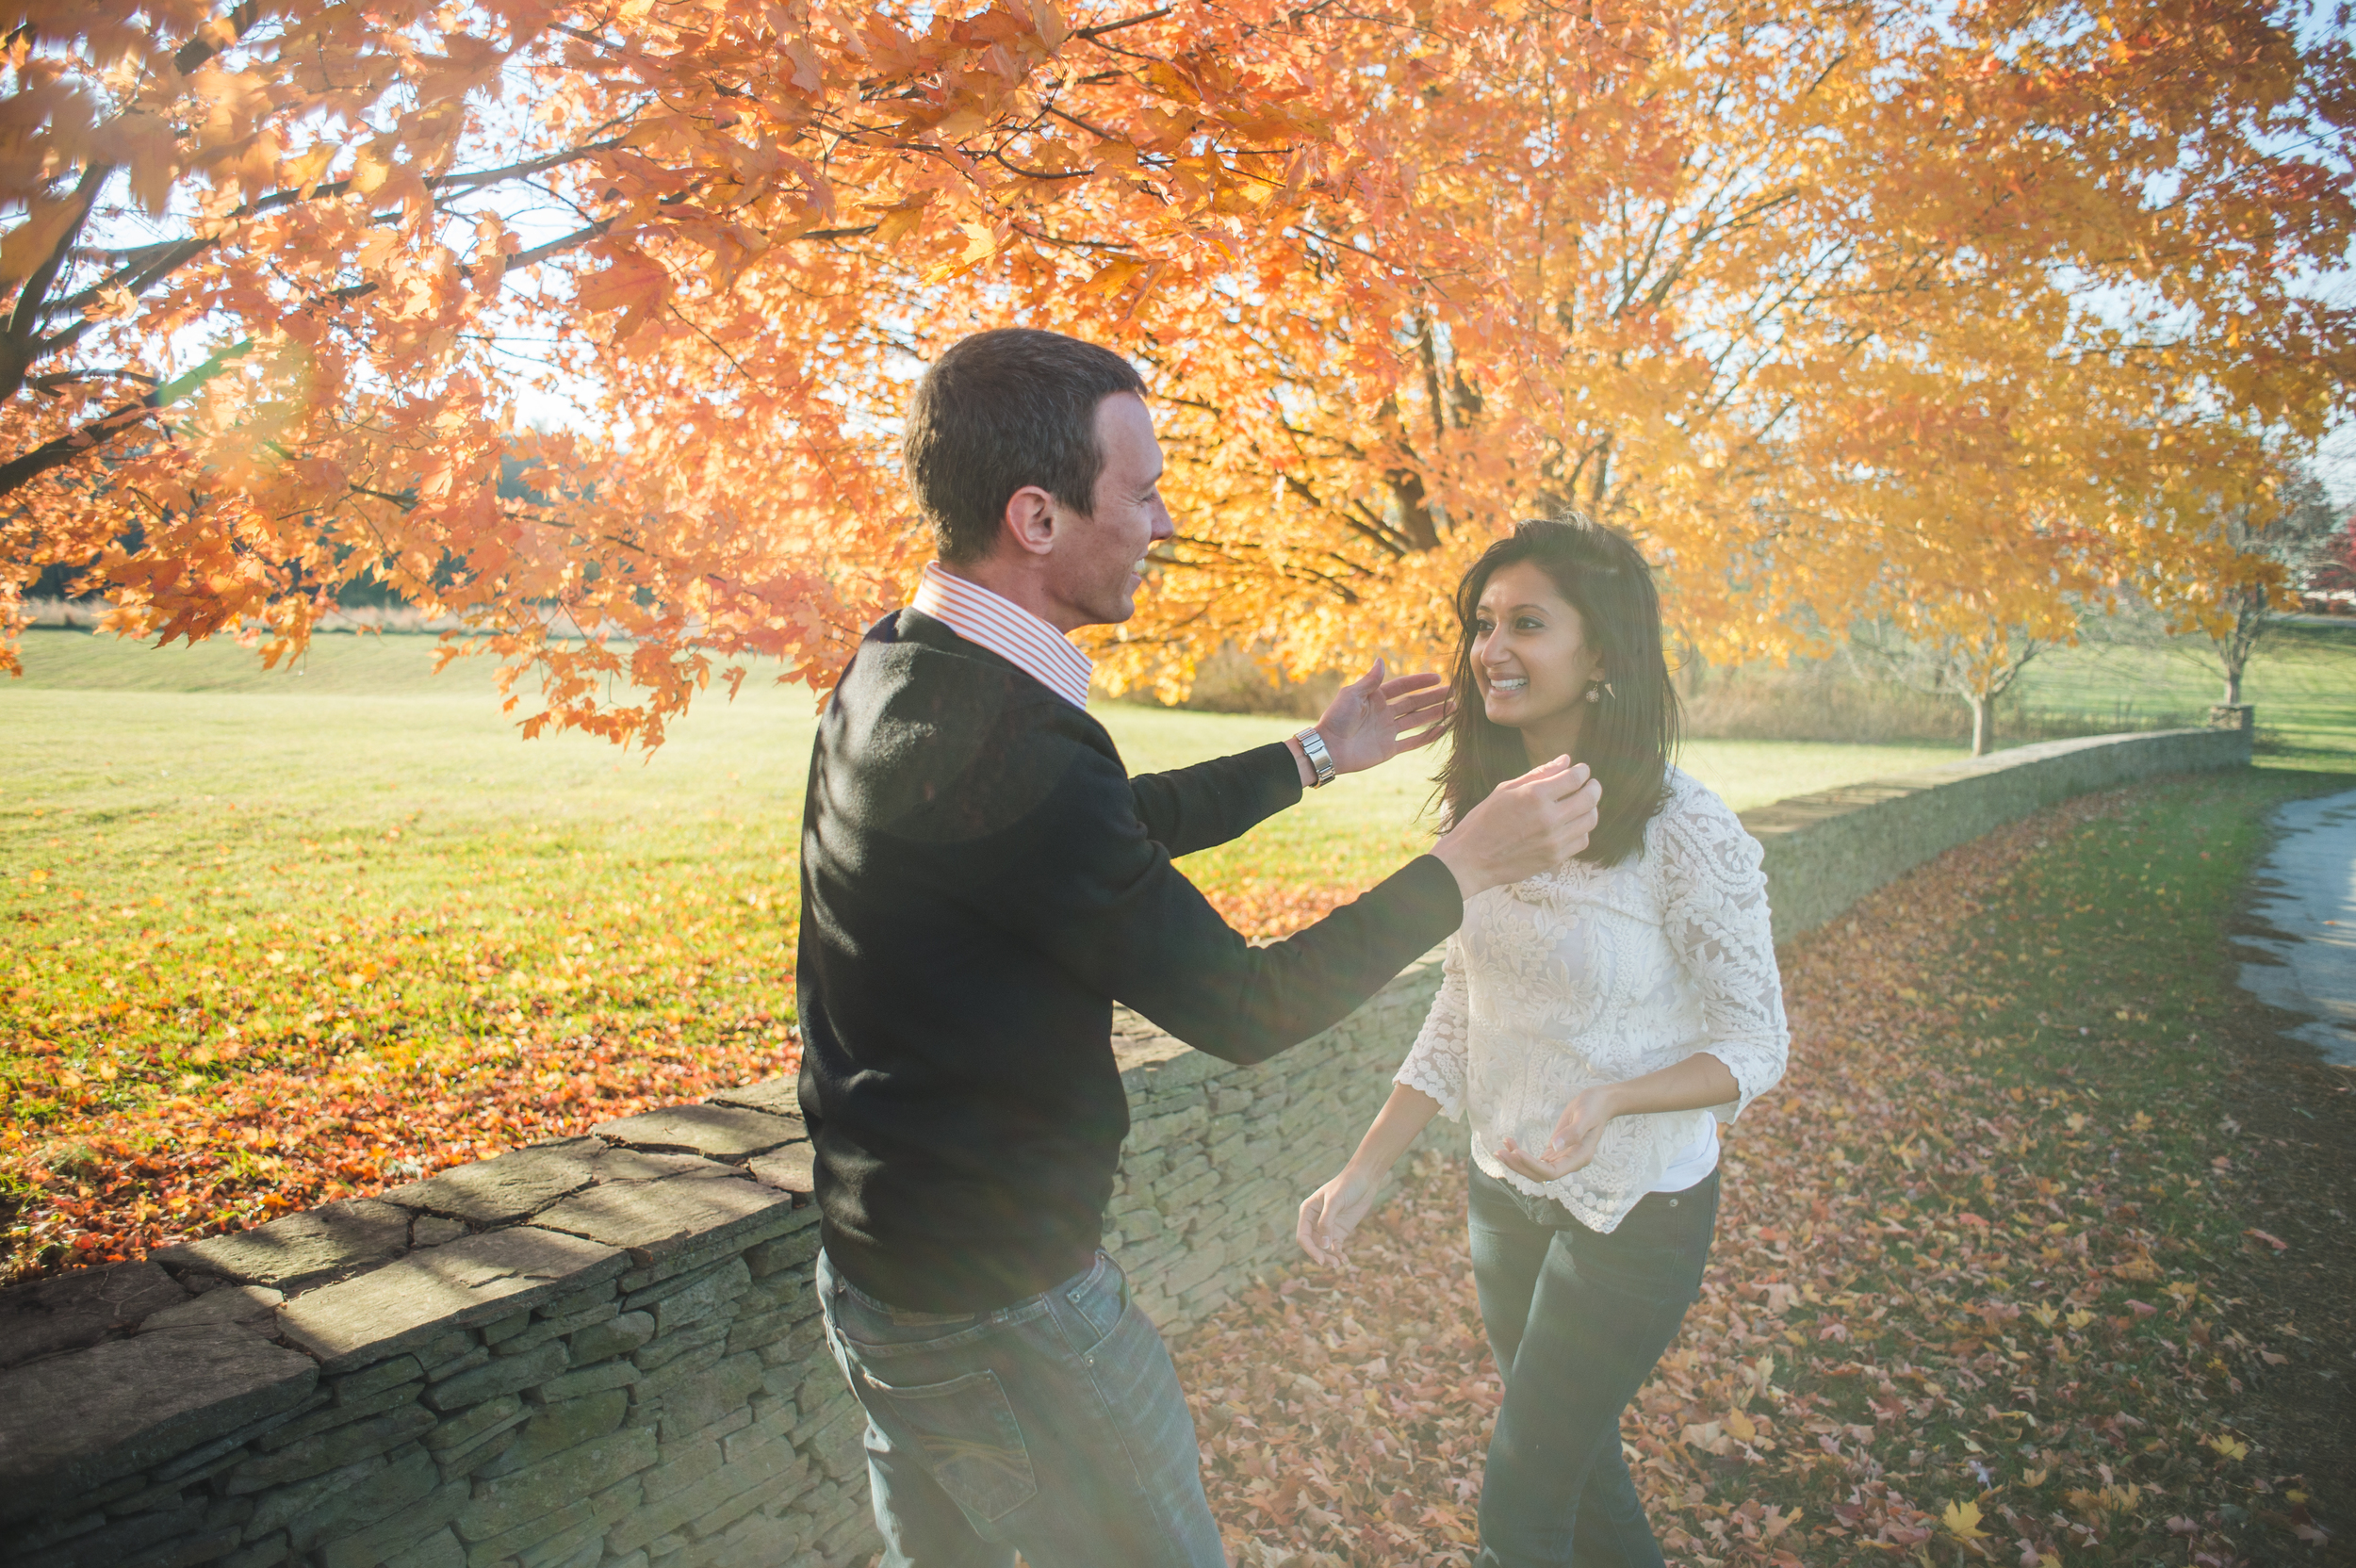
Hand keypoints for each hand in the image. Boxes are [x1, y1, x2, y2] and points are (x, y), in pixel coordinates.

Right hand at [1297, 1164, 1382, 1266]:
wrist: (1365, 1180)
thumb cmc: (1346, 1185)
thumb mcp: (1335, 1202)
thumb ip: (1327, 1222)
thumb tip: (1323, 1245)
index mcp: (1307, 1212)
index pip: (1303, 1236)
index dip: (1310, 1249)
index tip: (1320, 1259)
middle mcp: (1314, 1222)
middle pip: (1313, 1245)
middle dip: (1321, 1256)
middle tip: (1333, 1264)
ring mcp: (1328, 1228)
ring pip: (1323, 1249)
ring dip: (1329, 1258)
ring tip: (1339, 1264)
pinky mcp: (1340, 1232)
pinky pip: (1336, 1248)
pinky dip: (1339, 1255)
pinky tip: (1345, 1260)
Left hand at [1305, 659, 1452, 776]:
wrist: (1329, 748)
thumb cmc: (1336, 719)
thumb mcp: (1351, 695)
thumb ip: (1370, 681)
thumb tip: (1381, 660)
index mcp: (1375, 698)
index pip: (1402, 687)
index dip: (1420, 682)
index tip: (1438, 677)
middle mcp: (1384, 713)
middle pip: (1414, 703)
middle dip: (1433, 697)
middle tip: (1453, 691)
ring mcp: (1388, 731)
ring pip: (1417, 720)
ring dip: (1435, 713)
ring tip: (1454, 707)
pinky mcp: (1389, 749)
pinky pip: (1412, 742)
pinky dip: (1428, 736)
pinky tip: (1442, 728)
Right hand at [1429, 756, 1601, 897]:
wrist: (1471, 860)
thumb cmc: (1483, 821)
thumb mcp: (1505, 789)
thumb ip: (1538, 774)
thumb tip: (1566, 760)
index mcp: (1534, 796)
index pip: (1574, 778)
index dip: (1583, 771)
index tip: (1582, 770)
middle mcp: (1548, 817)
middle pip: (1589, 798)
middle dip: (1594, 788)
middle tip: (1591, 785)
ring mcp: (1554, 840)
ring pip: (1590, 820)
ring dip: (1591, 809)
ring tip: (1582, 805)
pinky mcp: (1555, 858)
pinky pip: (1582, 840)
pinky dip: (1582, 830)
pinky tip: (1572, 825)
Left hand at [1495, 1085, 1619, 1181]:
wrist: (1600, 1102)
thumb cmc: (1594, 1107)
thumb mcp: (1585, 1116)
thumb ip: (1572, 1133)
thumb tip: (1554, 1147)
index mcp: (1579, 1159)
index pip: (1551, 1172)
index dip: (1532, 1166)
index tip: (1516, 1152)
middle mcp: (1569, 1163)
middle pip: (1539, 1175)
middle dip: (1519, 1166)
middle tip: (1500, 1152)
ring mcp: (1561, 1158)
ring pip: (1535, 1169)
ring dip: (1516, 1162)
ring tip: (1500, 1149)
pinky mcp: (1555, 1151)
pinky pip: (1536, 1159)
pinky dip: (1521, 1154)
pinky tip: (1509, 1144)